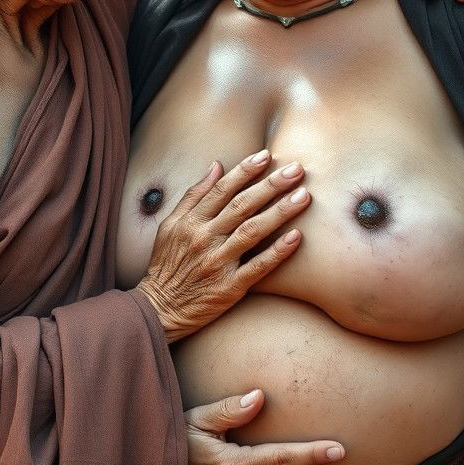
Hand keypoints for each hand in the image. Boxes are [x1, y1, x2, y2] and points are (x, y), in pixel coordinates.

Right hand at [137, 152, 309, 341]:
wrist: (160, 308)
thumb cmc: (167, 264)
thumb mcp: (170, 225)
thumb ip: (193, 196)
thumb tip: (216, 166)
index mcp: (191, 222)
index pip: (222, 189)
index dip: (245, 170)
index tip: (267, 155)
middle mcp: (205, 238)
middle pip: (242, 206)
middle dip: (271, 185)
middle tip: (297, 170)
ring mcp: (218, 263)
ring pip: (253, 231)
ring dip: (280, 212)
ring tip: (303, 196)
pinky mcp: (229, 288)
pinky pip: (257, 267)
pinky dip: (277, 251)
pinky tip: (296, 237)